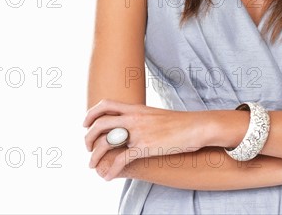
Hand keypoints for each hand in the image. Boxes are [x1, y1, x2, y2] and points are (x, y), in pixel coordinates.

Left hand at [83, 100, 204, 179]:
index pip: (106, 104)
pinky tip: (108, 177)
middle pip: (100, 122)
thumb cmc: (178, 123)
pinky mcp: (145, 147)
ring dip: (95, 155)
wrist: (195, 127)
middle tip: (87, 147)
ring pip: (106, 141)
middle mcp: (134, 118)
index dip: (91, 113)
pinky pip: (121, 159)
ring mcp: (138, 133)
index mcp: (136, 108)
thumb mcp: (155, 115)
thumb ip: (140, 118)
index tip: (86, 123)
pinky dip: (111, 170)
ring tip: (93, 165)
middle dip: (88, 136)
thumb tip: (131, 125)